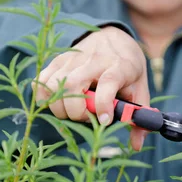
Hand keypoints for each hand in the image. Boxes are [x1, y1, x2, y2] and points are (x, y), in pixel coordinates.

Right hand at [34, 27, 148, 149]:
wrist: (113, 36)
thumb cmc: (127, 67)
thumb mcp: (140, 88)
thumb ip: (138, 116)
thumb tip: (135, 145)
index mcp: (119, 66)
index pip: (108, 83)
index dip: (104, 105)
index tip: (105, 120)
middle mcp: (94, 60)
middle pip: (73, 86)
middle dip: (76, 112)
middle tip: (87, 118)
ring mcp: (72, 59)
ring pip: (54, 85)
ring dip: (59, 107)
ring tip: (72, 112)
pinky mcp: (57, 60)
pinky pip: (41, 81)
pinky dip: (44, 98)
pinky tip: (59, 103)